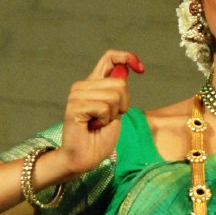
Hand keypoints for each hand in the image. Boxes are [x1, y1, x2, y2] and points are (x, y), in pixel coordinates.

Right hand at [54, 50, 143, 177]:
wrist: (85, 157)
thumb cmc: (100, 137)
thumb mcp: (116, 110)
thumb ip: (119, 90)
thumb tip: (125, 70)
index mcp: (93, 83)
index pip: (110, 57)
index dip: (127, 57)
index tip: (141, 68)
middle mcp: (83, 85)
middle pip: (120, 83)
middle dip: (124, 104)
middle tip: (109, 118)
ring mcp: (76, 95)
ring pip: (113, 96)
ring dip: (113, 115)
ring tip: (99, 123)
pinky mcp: (75, 106)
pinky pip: (104, 107)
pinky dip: (105, 120)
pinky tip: (94, 126)